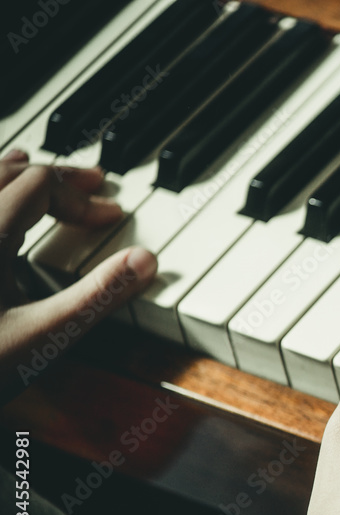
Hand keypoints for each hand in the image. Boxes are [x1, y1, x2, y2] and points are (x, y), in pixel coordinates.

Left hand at [0, 149, 156, 400]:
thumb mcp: (43, 336)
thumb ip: (97, 296)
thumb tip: (145, 262)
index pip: (41, 185)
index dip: (83, 197)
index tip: (112, 218)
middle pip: (9, 174)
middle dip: (56, 177)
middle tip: (93, 183)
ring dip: (14, 175)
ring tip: (38, 173)